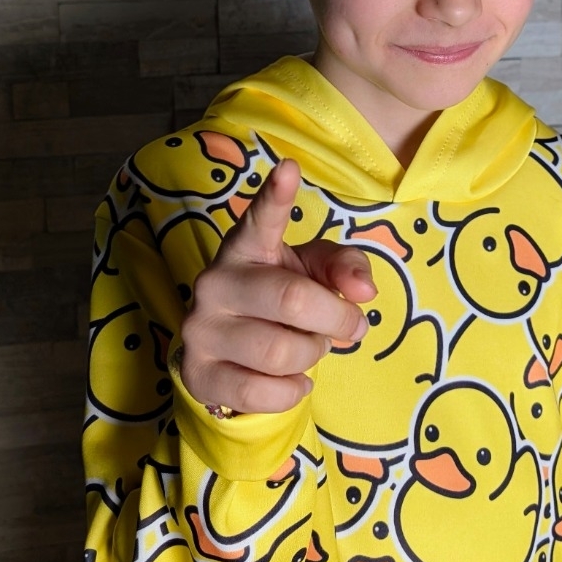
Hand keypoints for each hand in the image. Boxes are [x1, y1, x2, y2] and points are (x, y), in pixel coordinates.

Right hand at [180, 159, 375, 414]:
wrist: (232, 351)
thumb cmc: (283, 296)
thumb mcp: (318, 271)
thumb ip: (346, 267)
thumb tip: (363, 293)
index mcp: (247, 246)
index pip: (260, 218)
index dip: (275, 196)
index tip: (289, 168)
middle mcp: (216, 281)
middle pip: (293, 300)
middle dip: (336, 319)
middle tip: (347, 325)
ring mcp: (201, 328)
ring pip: (280, 352)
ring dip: (311, 355)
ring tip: (307, 347)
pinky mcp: (198, 373)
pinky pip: (261, 392)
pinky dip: (293, 391)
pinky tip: (292, 379)